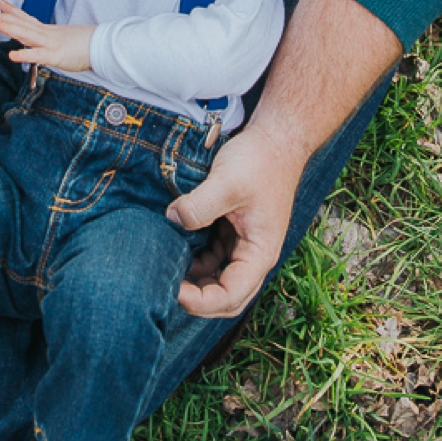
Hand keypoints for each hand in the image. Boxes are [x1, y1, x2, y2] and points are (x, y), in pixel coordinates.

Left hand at [0, 0, 93, 71]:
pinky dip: (25, 54)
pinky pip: (38, 55)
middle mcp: (47, 34)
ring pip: (26, 34)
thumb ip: (53, 41)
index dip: (13, 12)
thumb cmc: (87, 45)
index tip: (1, 3)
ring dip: (9, 28)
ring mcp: (50, 43)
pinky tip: (12, 54)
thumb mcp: (66, 39)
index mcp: (49, 31)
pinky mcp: (56, 55)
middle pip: (22, 24)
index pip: (28, 19)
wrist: (104, 46)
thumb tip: (48, 44)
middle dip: (4, 18)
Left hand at [164, 125, 305, 318]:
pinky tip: (175, 246)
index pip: (230, 297)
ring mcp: (244, 245)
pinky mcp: (233, 232)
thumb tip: (171, 221)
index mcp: (259, 254)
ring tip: (166, 268)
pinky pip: (212, 258)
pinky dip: (194, 259)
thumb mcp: (226, 184)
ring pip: (217, 279)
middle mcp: (254, 256)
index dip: (200, 301)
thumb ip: (199, 207)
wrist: (276, 139)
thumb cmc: (260, 161)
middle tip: (165, 286)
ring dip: (194, 280)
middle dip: (197, 299)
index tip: (174, 289)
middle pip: (226, 297)